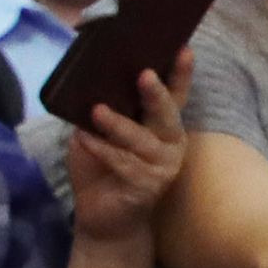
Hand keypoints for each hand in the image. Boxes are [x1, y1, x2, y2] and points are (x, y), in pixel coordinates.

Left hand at [67, 49, 191, 242]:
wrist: (104, 219)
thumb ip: (105, 110)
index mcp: (163, 127)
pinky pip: (124, 164)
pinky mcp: (148, 188)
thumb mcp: (101, 133)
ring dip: (119, 125)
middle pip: (168, 115)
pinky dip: (103, 151)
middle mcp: (171, 144)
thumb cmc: (102, 169)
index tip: (183, 49)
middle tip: (144, 75)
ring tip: (97, 111)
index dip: (181, 74)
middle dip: (156, 94)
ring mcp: (163, 168)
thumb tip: (90, 79)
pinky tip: (84, 140)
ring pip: (143, 141)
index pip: (176, 96)